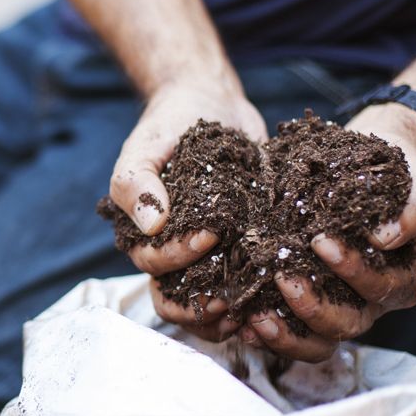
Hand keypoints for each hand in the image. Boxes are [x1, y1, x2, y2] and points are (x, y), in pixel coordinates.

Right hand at [110, 79, 266, 339]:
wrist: (209, 101)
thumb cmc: (169, 125)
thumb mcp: (144, 147)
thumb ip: (136, 184)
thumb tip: (152, 226)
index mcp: (144, 236)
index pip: (154, 266)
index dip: (179, 258)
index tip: (210, 235)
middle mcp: (174, 252)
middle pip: (177, 301)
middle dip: (203, 307)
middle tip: (232, 300)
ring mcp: (210, 255)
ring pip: (210, 304)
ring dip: (230, 314)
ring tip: (256, 313)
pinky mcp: (244, 248)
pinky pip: (246, 285)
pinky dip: (259, 297)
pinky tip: (279, 295)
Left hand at [241, 102, 415, 360]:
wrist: (373, 167)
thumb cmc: (399, 174)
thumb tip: (386, 238)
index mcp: (404, 280)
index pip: (379, 288)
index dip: (351, 270)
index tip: (319, 241)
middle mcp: (372, 302)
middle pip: (346, 324)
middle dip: (312, 307)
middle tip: (281, 277)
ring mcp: (339, 306)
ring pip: (317, 341)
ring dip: (285, 334)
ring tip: (254, 317)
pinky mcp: (308, 303)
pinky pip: (291, 333)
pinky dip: (268, 333)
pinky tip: (241, 322)